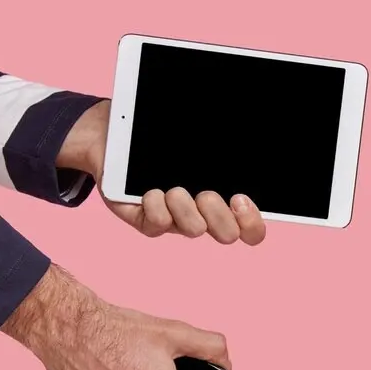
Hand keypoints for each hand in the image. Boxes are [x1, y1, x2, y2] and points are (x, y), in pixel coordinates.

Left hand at [58, 100, 266, 244]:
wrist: (116, 134)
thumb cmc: (163, 135)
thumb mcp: (197, 139)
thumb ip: (224, 150)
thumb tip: (254, 145)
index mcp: (224, 199)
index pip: (251, 230)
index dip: (252, 223)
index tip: (240, 198)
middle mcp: (202, 214)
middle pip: (228, 234)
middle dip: (219, 215)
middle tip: (206, 194)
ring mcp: (176, 219)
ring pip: (193, 231)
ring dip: (185, 208)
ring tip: (173, 189)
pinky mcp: (146, 220)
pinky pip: (158, 226)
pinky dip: (156, 207)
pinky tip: (150, 190)